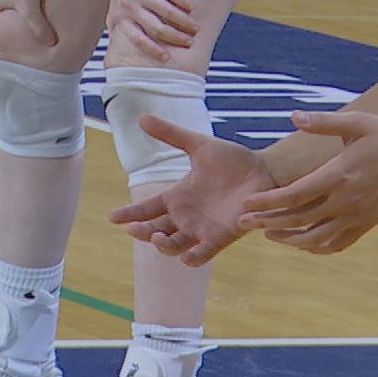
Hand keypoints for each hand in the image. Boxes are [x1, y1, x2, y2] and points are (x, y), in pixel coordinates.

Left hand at [107, 0, 196, 62]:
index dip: (153, 49)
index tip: (167, 58)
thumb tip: (125, 57)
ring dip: (184, 21)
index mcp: (121, 19)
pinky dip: (183, 2)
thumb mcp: (116, 13)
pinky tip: (192, 7)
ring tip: (195, 28)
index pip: (138, 39)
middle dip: (176, 38)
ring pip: (167, 12)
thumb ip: (121, 31)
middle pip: (156, 28)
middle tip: (190, 42)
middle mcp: (129, 7)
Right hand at [107, 115, 275, 265]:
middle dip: (141, 232)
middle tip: (132, 228)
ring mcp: (202, 229)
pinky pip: (203, 255)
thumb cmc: (233, 160)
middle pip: (155, 231)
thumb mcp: (199, 145)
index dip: (130, 214)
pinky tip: (185, 256)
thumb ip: (171, 134)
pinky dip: (193, 259)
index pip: (147, 209)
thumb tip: (141, 117)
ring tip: (158, 237)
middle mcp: (186, 216)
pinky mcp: (221, 237)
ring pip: (174, 246)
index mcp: (178, 196)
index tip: (112, 217)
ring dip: (163, 246)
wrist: (265, 171)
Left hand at [237, 111, 377, 254]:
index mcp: (338, 175)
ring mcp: (357, 216)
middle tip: (244, 223)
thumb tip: (293, 116)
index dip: (266, 203)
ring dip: (289, 240)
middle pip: (297, 220)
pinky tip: (304, 243)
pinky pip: (337, 244)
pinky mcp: (368, 224)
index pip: (292, 196)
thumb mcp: (356, 122)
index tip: (247, 205)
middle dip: (267, 223)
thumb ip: (323, 122)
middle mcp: (345, 201)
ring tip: (271, 235)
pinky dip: (317, 248)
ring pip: (315, 239)